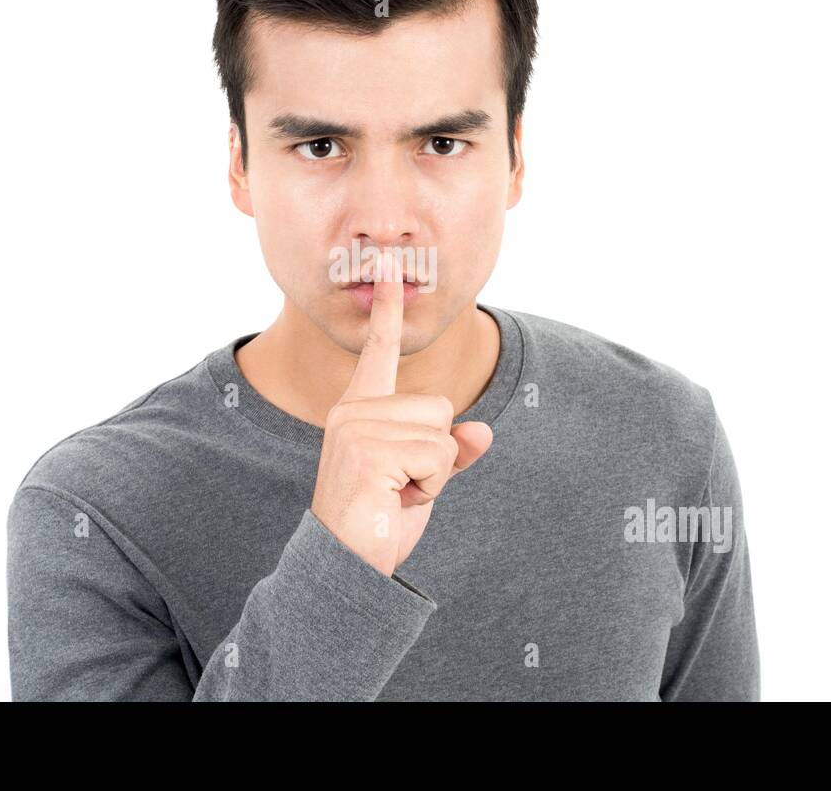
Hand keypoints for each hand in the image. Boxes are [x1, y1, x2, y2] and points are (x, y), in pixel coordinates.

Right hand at [309, 249, 493, 575]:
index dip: (389, 309)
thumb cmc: (379, 523)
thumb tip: (482, 430)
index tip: (390, 265)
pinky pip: (439, 455)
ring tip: (395, 493)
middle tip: (400, 485)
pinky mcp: (367, 450)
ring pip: (443, 432)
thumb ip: (450, 450)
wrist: (347, 566)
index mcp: (360, 409)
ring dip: (434, 472)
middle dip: (437, 453)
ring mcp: (357, 428)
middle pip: (440, 406)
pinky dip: (430, 486)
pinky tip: (395, 500)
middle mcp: (353, 411)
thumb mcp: (424, 480)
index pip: (381, 352)